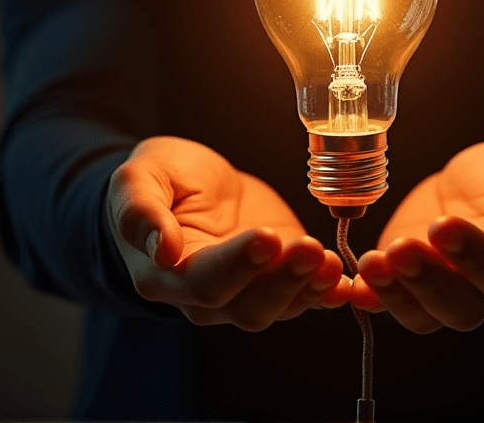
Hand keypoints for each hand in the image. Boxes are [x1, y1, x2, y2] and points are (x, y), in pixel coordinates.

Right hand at [106, 136, 347, 327]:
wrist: (192, 182)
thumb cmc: (162, 179)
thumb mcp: (138, 180)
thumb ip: (141, 213)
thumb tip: (163, 250)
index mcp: (166, 275)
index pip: (204, 283)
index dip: (237, 265)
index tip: (267, 237)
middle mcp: (206, 296)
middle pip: (248, 305)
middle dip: (284, 279)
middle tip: (310, 249)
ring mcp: (246, 288)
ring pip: (280, 305)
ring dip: (309, 287)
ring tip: (331, 262)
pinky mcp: (277, 274)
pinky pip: (303, 295)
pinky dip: (326, 292)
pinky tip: (345, 280)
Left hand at [350, 138, 483, 332]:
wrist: (477, 179)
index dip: (475, 257)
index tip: (443, 224)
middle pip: (462, 308)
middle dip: (427, 280)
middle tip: (401, 247)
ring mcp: (446, 291)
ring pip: (424, 315)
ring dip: (395, 293)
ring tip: (370, 261)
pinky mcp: (410, 282)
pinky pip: (392, 303)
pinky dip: (371, 298)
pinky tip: (353, 285)